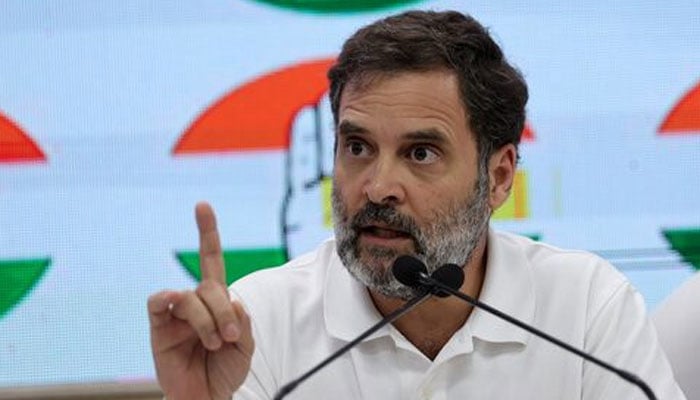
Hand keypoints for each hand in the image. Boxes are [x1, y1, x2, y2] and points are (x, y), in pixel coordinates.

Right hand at [148, 202, 253, 399]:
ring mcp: (175, 315)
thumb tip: (233, 299)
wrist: (206, 399)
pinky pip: (159, 302)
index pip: (211, 260)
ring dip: (207, 318)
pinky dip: (173, 303)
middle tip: (231, 336)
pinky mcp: (158, 328)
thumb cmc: (224, 372)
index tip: (202, 206)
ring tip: (215, 342)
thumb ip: (243, 322)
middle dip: (225, 309)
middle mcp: (195, 303)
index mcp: (217, 301)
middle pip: (210, 284)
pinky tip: (183, 318)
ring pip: (190, 295)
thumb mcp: (245, 347)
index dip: (207, 233)